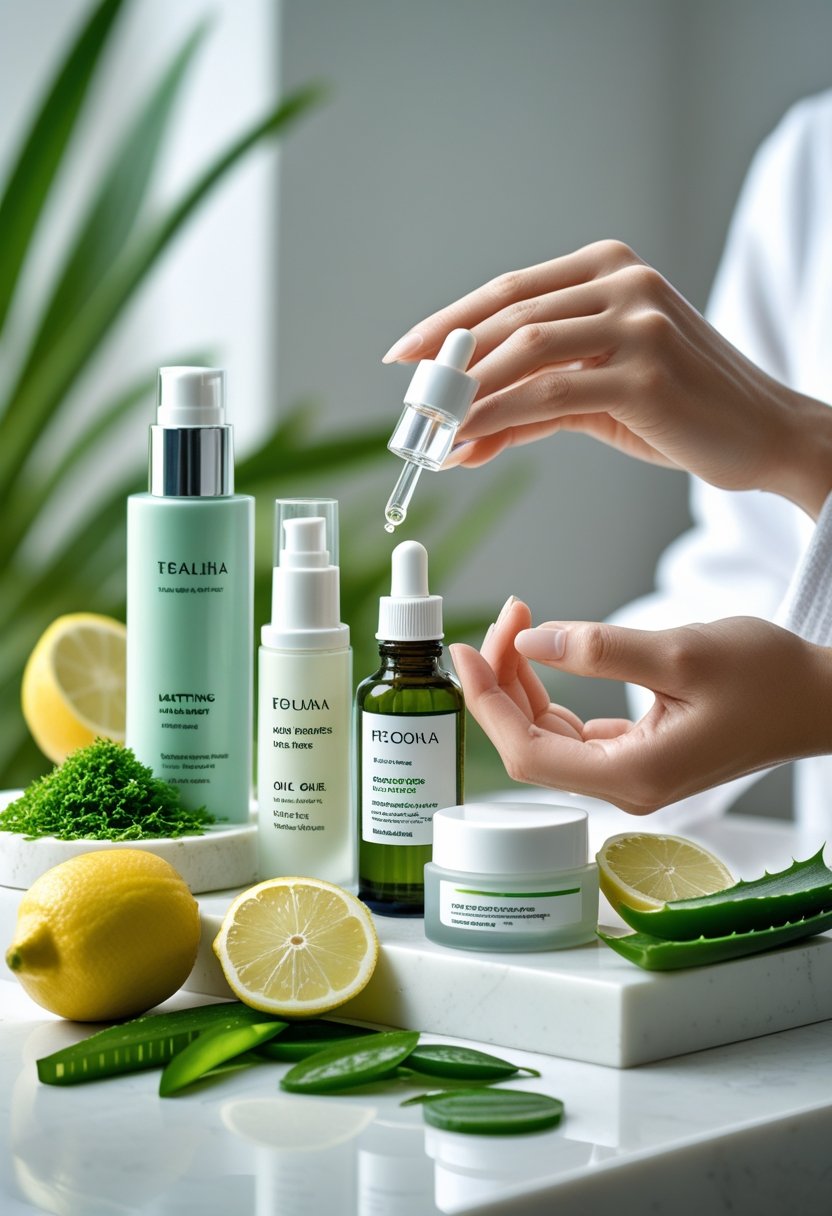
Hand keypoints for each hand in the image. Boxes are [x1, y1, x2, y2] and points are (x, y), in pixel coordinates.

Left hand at [384, 241, 831, 518]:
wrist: (763, 436)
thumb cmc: (680, 410)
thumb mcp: (601, 392)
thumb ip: (532, 400)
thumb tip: (460, 436)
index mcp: (608, 268)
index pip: (507, 291)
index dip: (448, 325)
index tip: (405, 357)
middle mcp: (622, 280)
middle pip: (507, 317)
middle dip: (447, 366)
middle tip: (409, 408)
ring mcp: (637, 321)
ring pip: (523, 351)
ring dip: (465, 396)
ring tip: (430, 433)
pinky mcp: (645, 371)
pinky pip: (549, 394)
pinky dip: (497, 420)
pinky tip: (466, 445)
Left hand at [449, 597, 831, 813]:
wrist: (821, 699)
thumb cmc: (769, 678)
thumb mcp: (682, 653)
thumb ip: (600, 650)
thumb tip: (531, 643)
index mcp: (631, 774)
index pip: (525, 751)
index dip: (486, 702)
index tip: (467, 651)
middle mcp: (624, 785)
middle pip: (530, 740)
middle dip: (504, 679)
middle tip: (509, 616)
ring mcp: (631, 772)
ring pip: (548, 732)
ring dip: (525, 681)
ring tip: (522, 622)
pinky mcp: (638, 754)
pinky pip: (574, 729)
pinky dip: (551, 691)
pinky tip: (546, 654)